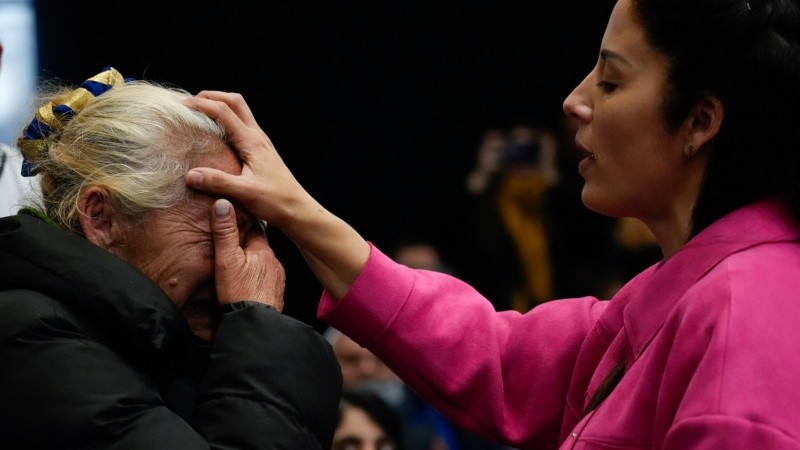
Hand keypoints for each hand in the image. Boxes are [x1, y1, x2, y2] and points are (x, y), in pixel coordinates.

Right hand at [186, 90, 369, 299]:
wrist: (298, 210)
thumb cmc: (276, 201)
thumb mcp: (245, 193)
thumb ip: (218, 182)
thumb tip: (190, 175)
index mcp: (252, 141)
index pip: (224, 111)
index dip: (201, 105)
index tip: (180, 107)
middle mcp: (257, 137)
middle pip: (234, 102)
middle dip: (211, 97)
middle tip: (189, 103)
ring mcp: (260, 142)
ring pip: (239, 112)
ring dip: (219, 106)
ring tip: (198, 114)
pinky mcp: (260, 151)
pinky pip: (241, 126)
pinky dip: (225, 121)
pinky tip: (214, 134)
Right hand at [211, 198, 284, 311]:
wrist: (255, 324)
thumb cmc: (239, 294)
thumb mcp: (226, 260)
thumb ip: (224, 232)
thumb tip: (223, 203)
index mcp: (262, 250)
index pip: (254, 228)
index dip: (242, 225)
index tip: (232, 222)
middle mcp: (274, 262)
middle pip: (258, 247)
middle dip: (246, 246)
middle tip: (231, 247)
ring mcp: (277, 279)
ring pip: (263, 264)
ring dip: (252, 263)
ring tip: (237, 268)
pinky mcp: (276, 293)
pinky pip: (266, 280)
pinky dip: (257, 279)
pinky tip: (247, 285)